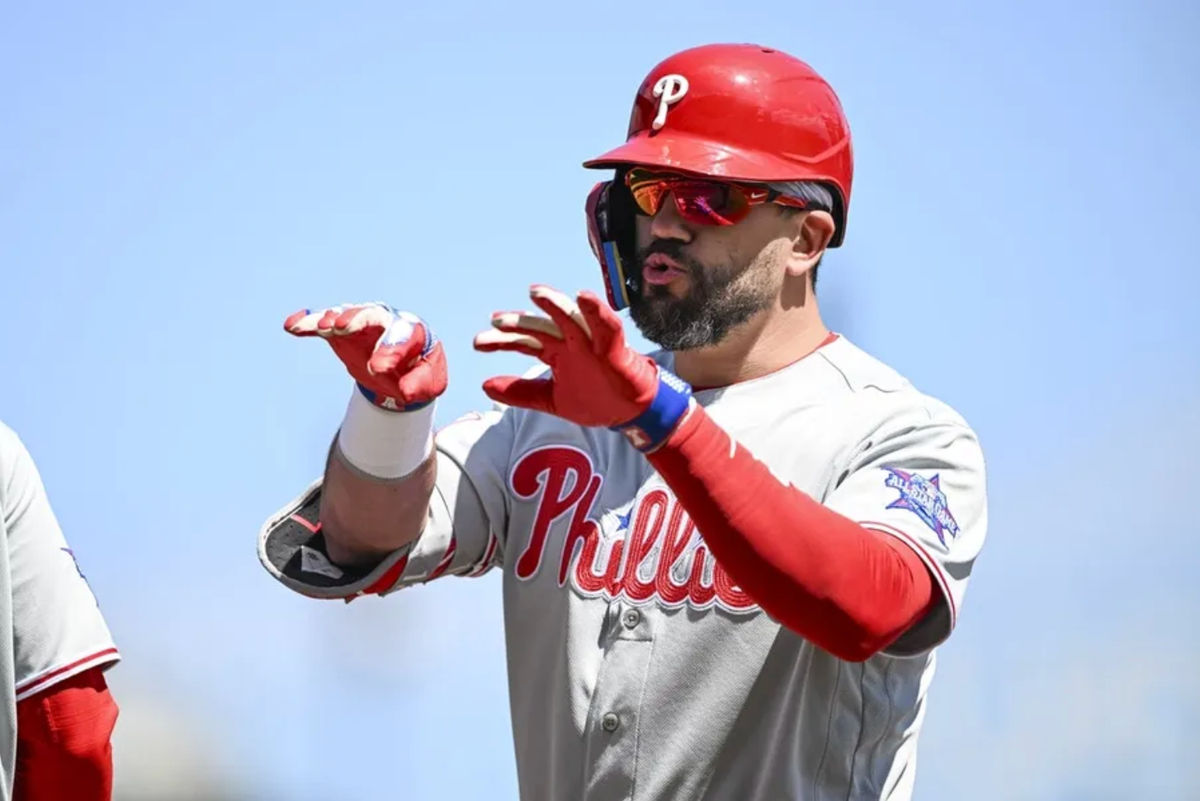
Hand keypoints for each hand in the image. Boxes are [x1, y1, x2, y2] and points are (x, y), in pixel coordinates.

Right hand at [284, 303, 446, 409]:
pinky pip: (322, 323)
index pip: (401, 336)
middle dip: (356, 320)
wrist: (405, 366)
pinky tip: (292, 325)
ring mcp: (361, 323)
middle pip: (371, 315)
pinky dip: (308, 322)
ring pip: (344, 315)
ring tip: (319, 326)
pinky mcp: (340, 332)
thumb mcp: (429, 383)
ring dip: (329, 319)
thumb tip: (406, 392)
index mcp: (411, 331)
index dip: (389, 350)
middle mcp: (385, 321)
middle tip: (340, 328)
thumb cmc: (419, 371)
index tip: (378, 369)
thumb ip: (420, 384)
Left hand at [473, 285, 691, 449]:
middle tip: (496, 320)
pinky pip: (606, 325)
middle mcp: (570, 342)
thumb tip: (484, 385)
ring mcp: (591, 342)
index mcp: (555, 352)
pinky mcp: (613, 346)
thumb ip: (520, 393)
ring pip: (570, 318)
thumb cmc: (596, 399)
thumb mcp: (552, 399)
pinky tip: (584, 297)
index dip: (501, 341)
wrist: (631, 412)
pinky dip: (597, 311)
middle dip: (520, 324)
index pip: (524, 342)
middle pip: (541, 328)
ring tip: (536, 292)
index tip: (478, 343)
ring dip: (555, 304)